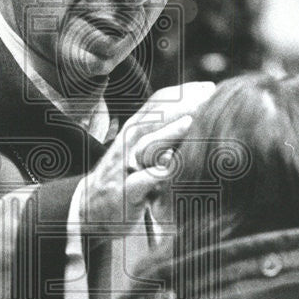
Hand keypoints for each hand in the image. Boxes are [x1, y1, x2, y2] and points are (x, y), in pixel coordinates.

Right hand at [79, 81, 214, 239]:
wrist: (89, 210)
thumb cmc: (124, 178)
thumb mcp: (140, 152)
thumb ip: (161, 135)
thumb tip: (194, 117)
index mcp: (133, 132)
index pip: (157, 105)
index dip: (182, 93)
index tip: (209, 87)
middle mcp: (128, 145)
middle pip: (153, 119)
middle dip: (180, 106)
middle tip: (208, 96)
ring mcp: (124, 169)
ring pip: (146, 146)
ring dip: (167, 133)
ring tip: (190, 122)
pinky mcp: (126, 193)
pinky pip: (141, 181)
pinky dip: (155, 172)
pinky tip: (171, 164)